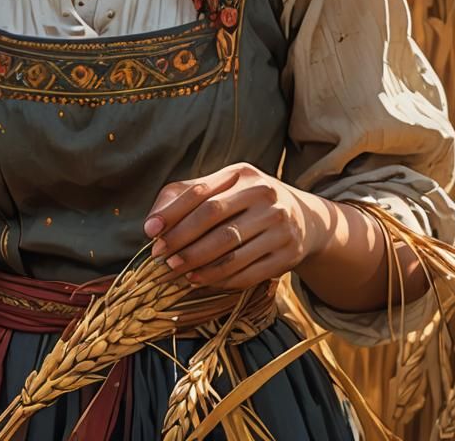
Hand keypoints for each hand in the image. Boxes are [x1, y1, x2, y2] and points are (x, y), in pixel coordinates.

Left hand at [143, 162, 322, 290]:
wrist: (304, 219)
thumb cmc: (247, 202)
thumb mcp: (223, 188)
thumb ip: (185, 196)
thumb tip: (152, 222)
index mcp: (243, 174)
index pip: (201, 193)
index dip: (173, 213)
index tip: (150, 231)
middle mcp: (265, 195)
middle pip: (214, 218)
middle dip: (182, 239)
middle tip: (161, 256)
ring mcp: (279, 225)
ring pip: (230, 249)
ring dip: (198, 262)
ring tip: (177, 270)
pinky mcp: (288, 254)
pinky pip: (248, 271)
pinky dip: (220, 279)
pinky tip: (201, 280)